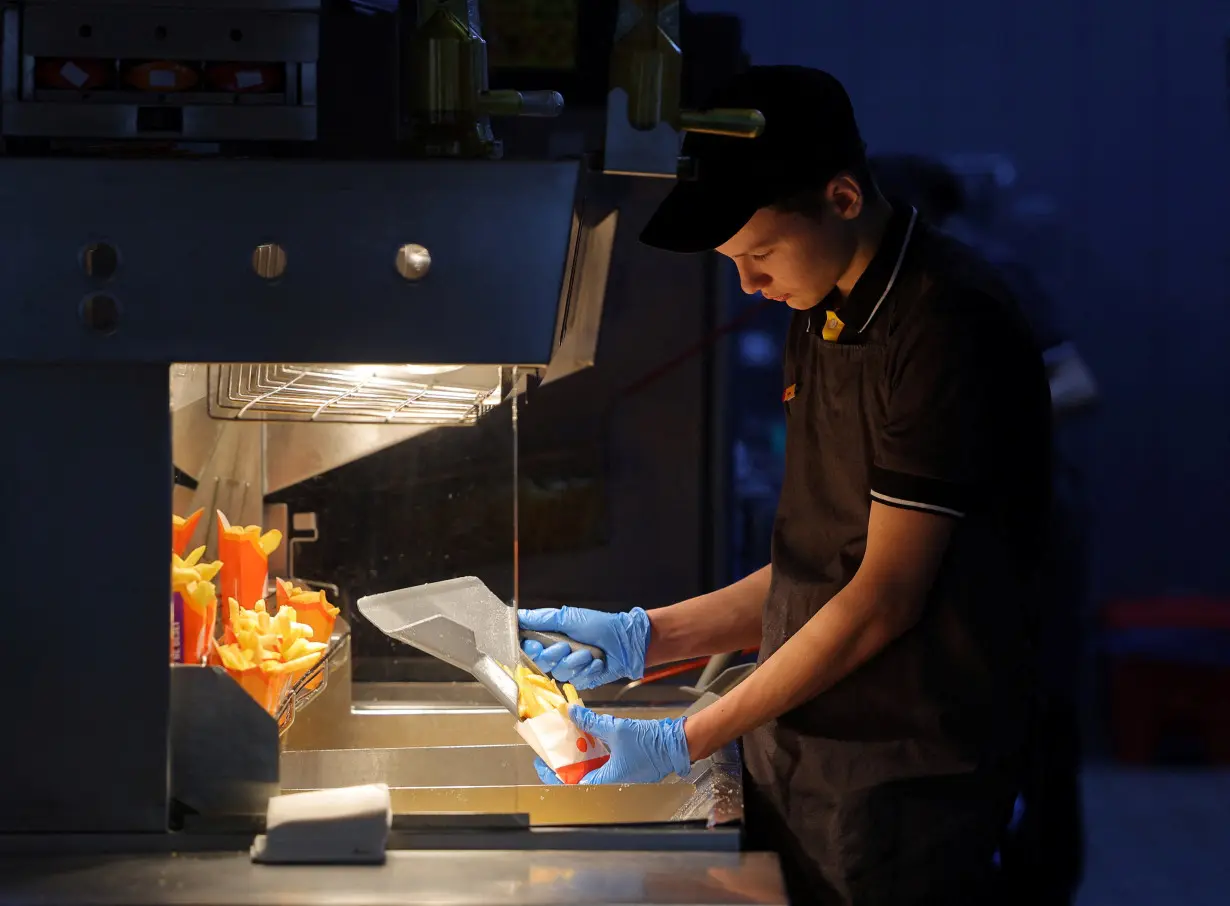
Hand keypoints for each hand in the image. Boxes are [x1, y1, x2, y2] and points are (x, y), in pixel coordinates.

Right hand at [519, 607, 650, 689]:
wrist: (625, 641)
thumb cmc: (599, 625)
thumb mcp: (568, 617)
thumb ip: (542, 619)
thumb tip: (518, 616)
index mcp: (552, 638)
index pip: (530, 649)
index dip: (531, 650)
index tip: (536, 645)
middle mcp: (559, 654)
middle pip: (542, 663)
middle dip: (555, 654)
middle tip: (567, 645)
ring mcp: (571, 668)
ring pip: (560, 673)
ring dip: (576, 661)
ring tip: (589, 652)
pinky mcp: (583, 679)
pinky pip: (577, 680)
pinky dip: (588, 669)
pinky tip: (597, 662)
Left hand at [565, 706, 690, 784]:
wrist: (675, 744)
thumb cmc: (650, 742)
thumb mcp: (616, 729)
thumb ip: (591, 722)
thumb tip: (572, 713)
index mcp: (607, 780)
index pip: (571, 783)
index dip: (554, 774)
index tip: (543, 764)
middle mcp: (611, 783)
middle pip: (579, 777)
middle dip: (565, 763)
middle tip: (554, 750)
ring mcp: (619, 777)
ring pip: (591, 770)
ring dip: (579, 758)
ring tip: (568, 743)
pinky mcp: (625, 770)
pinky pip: (603, 765)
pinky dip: (593, 755)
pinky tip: (588, 741)